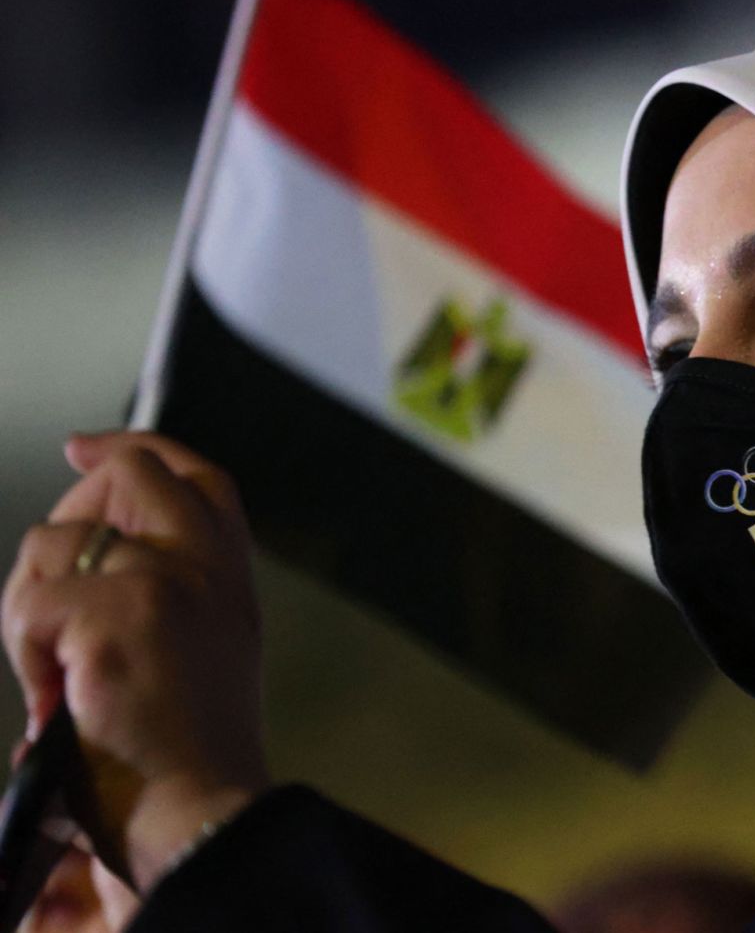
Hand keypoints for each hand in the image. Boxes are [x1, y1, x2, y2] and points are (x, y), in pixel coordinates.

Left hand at [2, 432, 269, 891]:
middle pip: (131, 475)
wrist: (199, 811)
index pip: (195, 476)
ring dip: (30, 610)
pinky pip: (30, 606)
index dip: (136, 448)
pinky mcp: (116, 614)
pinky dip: (22, 658)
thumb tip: (86, 543)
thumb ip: (171, 589)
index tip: (85, 450)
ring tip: (56, 675)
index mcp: (227, 578)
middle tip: (48, 581)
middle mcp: (206, 567)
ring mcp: (167, 582)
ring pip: (54, 543)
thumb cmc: (185, 754)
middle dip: (69, 512)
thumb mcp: (202, 651)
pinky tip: (55, 699)